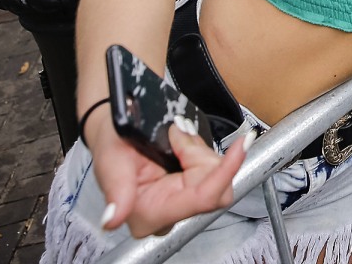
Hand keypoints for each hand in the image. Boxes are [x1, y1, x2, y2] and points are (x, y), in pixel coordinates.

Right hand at [88, 114, 247, 238]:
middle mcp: (169, 214)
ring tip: (173, 141)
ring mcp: (182, 202)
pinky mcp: (191, 190)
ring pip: (217, 175)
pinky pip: (213, 169)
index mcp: (149, 214)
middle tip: (176, 137)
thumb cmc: (110, 145)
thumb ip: (116, 191)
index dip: (224, 173)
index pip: (202, 199)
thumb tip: (112, 220)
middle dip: (202, 156)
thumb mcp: (110, 161)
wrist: (114, 131)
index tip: (242, 145)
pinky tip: (181, 147)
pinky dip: (200, 151)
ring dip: (199, 151)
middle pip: (217, 187)